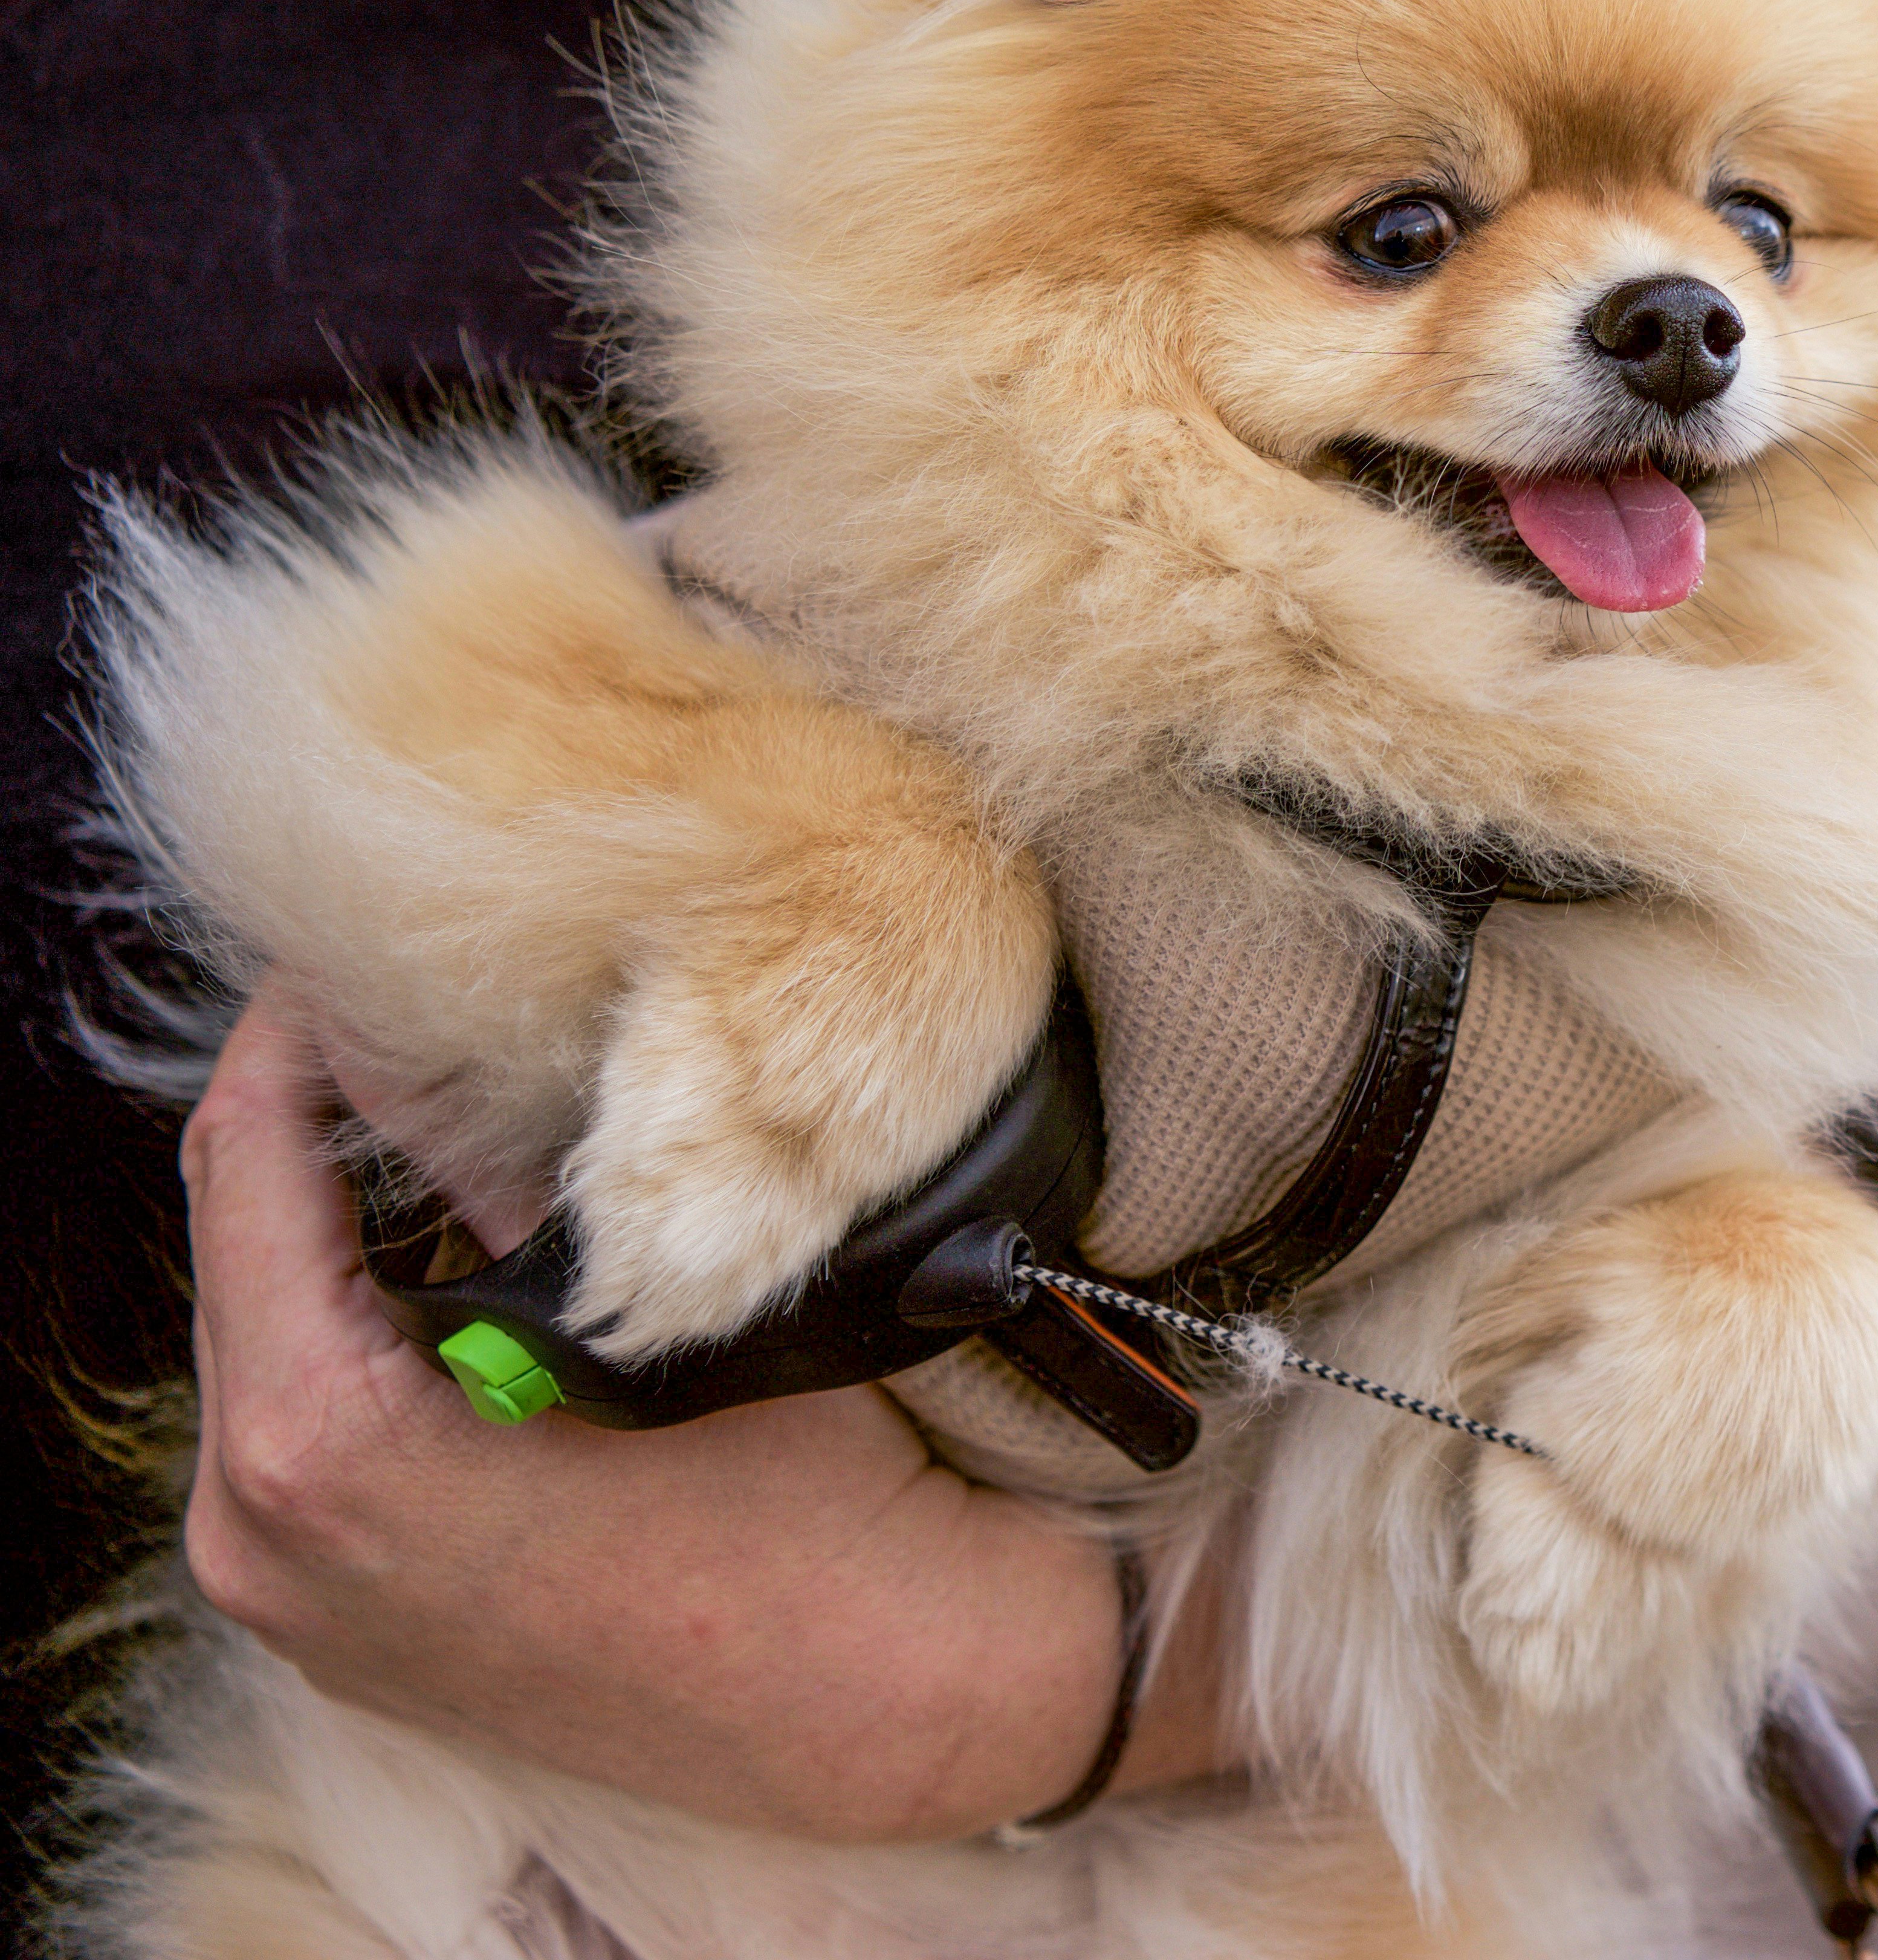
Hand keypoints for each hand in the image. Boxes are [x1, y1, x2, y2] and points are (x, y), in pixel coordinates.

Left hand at [177, 985, 1220, 1841]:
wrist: (876, 1695)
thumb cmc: (798, 1503)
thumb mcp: (641, 1293)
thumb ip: (491, 1150)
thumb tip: (409, 1012)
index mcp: (315, 1446)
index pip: (239, 1163)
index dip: (289, 1030)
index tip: (344, 948)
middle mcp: (262, 1534)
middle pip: (236, 1254)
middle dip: (311, 1124)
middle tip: (397, 1011)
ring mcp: (294, 1595)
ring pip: (269, 1340)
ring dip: (336, 1228)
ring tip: (433, 1126)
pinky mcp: (344, 1623)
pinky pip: (305, 1433)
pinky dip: (359, 1333)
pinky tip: (452, 1270)